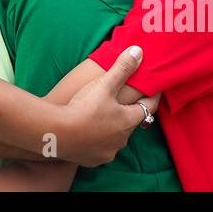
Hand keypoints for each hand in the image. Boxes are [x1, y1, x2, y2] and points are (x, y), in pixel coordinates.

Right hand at [58, 46, 150, 166]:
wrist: (58, 134)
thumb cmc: (84, 108)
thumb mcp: (104, 85)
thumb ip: (122, 68)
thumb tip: (138, 51)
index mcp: (128, 120)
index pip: (149, 107)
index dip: (152, 96)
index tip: (154, 89)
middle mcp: (122, 139)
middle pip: (131, 123)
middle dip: (128, 113)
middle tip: (122, 101)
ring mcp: (108, 151)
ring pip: (115, 138)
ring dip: (112, 128)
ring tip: (102, 117)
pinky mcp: (93, 160)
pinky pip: (100, 150)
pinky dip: (97, 141)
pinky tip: (88, 134)